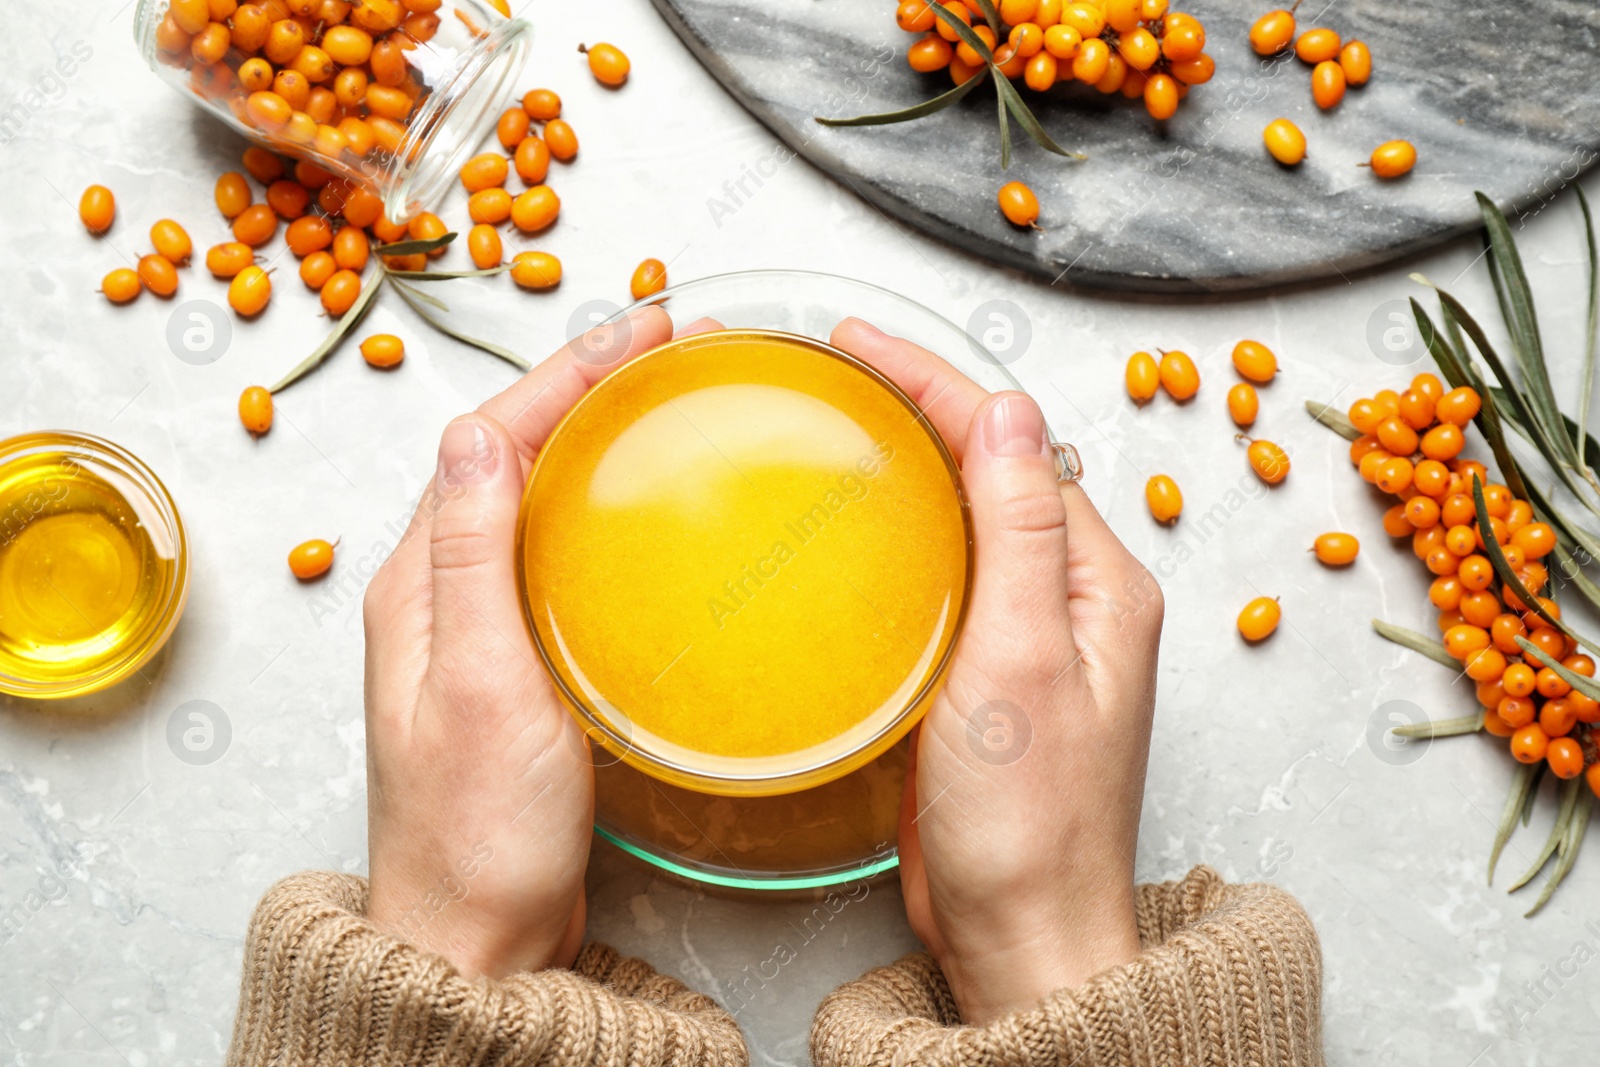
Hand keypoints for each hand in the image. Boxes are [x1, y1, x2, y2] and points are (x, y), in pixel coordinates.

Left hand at [362, 307, 674, 977]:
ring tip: (652, 401)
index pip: (488, 443)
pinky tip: (638, 519)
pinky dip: (595, 514)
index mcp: (420, 586)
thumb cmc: (476, 834)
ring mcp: (475, 630)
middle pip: (506, 458)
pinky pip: (552, 559)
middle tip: (657, 348)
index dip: (564, 376)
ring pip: (530, 502)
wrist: (476, 940)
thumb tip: (471, 435)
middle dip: (578, 390)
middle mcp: (439, 595)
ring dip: (585, 441)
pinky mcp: (513, 665)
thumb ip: (471, 560)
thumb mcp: (477, 686)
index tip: (636, 331)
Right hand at [828, 318, 1162, 1023]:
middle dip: (921, 407)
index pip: (1013, 446)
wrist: (1020, 936)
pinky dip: (901, 541)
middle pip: (992, 470)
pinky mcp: (984, 678)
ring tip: (843, 422)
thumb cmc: (1031, 825)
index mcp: (1098, 584)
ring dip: (911, 467)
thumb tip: (1009, 412)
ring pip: (967, 521)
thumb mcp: (1024, 661)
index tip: (863, 343)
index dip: (936, 383)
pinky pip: (944, 582)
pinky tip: (857, 535)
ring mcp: (1027, 639)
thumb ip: (1018, 533)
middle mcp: (1071, 601)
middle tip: (840, 366)